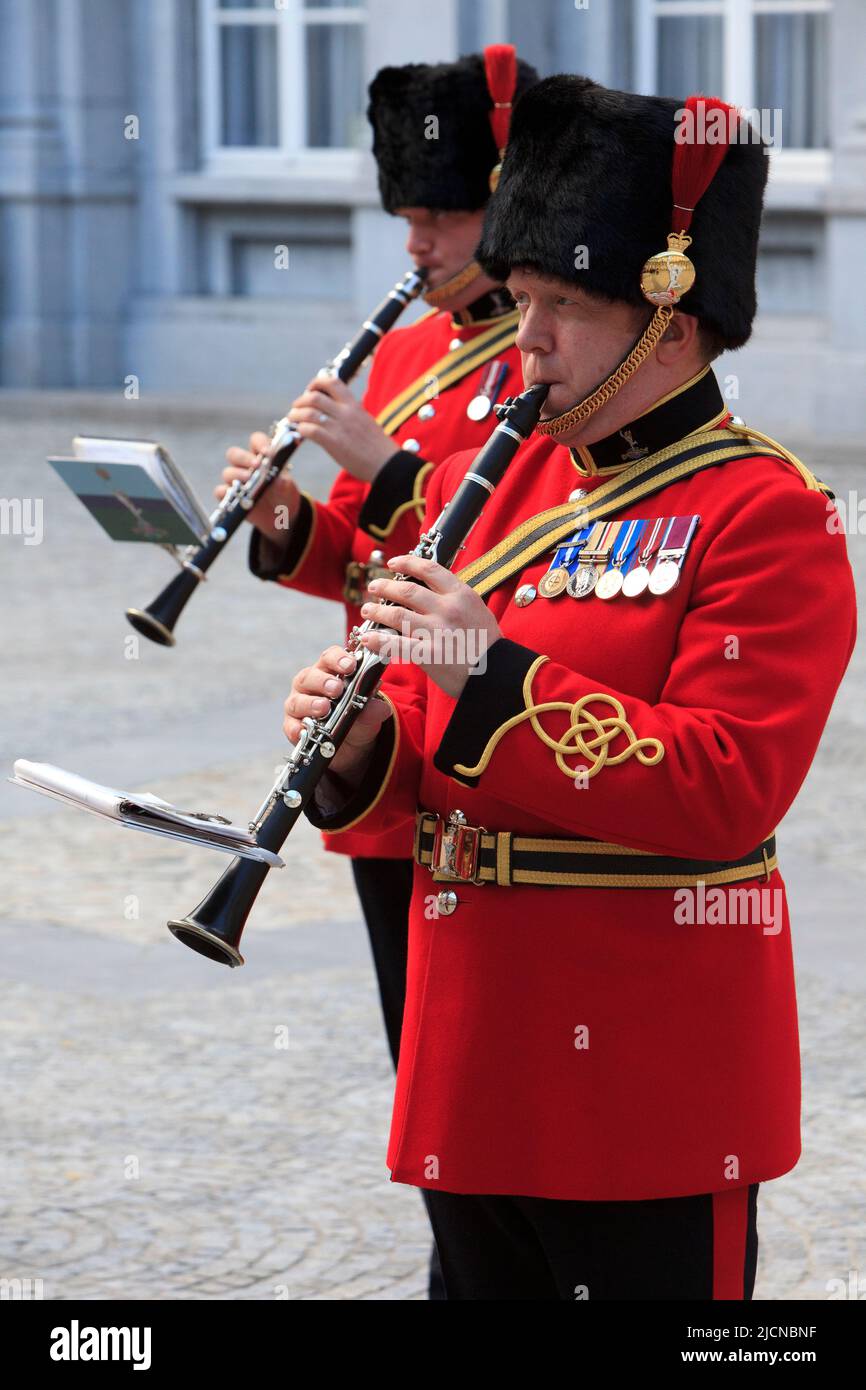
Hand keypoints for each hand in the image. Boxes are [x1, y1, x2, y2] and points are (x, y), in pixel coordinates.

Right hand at [217, 431, 301, 541]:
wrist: (280, 514)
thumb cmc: (282, 492)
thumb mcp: (286, 487)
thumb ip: (283, 482)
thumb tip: (279, 480)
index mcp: (260, 455)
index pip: (255, 441)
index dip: (260, 443)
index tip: (268, 452)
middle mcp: (244, 465)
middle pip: (234, 454)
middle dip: (244, 458)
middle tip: (256, 465)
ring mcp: (235, 480)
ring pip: (227, 472)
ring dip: (238, 475)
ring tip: (249, 480)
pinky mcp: (230, 496)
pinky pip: (220, 492)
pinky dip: (225, 492)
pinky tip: (235, 495)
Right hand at [283, 645, 391, 777]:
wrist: (351, 745)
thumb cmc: (357, 718)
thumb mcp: (369, 714)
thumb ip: (372, 709)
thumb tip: (381, 709)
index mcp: (329, 672)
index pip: (330, 658)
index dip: (339, 659)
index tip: (351, 665)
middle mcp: (310, 685)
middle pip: (310, 676)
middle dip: (323, 681)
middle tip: (337, 688)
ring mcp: (299, 705)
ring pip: (298, 700)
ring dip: (310, 703)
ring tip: (323, 707)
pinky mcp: (292, 726)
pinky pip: (290, 726)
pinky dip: (296, 728)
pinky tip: (304, 730)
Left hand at [288, 373, 396, 481]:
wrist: (388, 464)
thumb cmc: (378, 447)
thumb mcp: (365, 421)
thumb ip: (350, 414)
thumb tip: (333, 412)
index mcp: (354, 405)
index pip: (332, 382)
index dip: (316, 383)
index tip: (310, 390)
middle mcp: (346, 412)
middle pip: (315, 396)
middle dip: (301, 401)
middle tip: (296, 408)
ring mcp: (339, 427)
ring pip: (308, 412)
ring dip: (296, 415)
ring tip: (293, 419)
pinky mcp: (334, 443)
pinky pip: (310, 430)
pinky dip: (301, 429)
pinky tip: (301, 433)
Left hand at [357, 554, 501, 699]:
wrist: (498, 674)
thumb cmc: (489, 646)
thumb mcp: (479, 611)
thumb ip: (457, 599)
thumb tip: (434, 590)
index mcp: (462, 595)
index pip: (429, 569)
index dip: (407, 563)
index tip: (394, 563)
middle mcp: (448, 608)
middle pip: (407, 590)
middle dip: (385, 586)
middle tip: (374, 587)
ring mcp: (437, 631)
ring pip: (397, 613)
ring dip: (377, 610)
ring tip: (367, 610)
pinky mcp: (429, 654)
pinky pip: (396, 643)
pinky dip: (378, 639)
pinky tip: (367, 637)